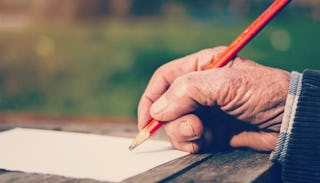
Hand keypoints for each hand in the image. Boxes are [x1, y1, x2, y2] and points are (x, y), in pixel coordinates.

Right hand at [137, 47, 289, 152]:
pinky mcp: (211, 131)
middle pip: (166, 106)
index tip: (146, 119)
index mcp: (201, 67)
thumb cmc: (263, 92)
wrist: (289, 120)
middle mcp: (199, 89)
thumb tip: (158, 109)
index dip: (151, 98)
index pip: (165, 79)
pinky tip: (210, 140)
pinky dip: (194, 144)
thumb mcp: (226, 82)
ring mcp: (204, 111)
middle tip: (192, 126)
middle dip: (173, 120)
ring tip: (203, 132)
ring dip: (184, 133)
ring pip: (175, 125)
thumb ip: (188, 90)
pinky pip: (190, 140)